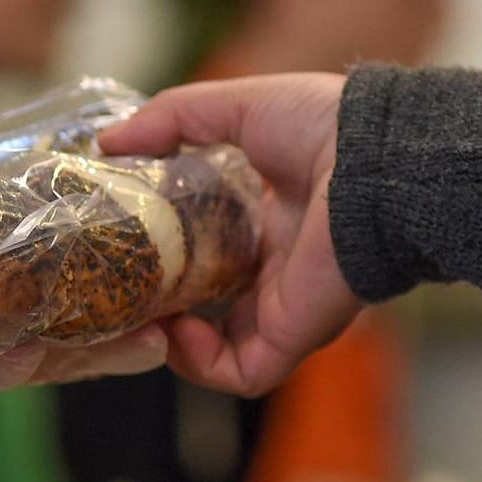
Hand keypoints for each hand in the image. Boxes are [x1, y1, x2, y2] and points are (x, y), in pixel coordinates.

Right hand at [100, 73, 360, 395]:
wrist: (374, 156)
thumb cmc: (323, 126)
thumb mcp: (235, 108)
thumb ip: (172, 119)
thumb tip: (106, 142)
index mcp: (273, 221)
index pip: (213, 255)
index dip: (168, 257)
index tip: (131, 244)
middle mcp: (280, 271)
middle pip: (212, 308)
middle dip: (162, 307)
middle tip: (123, 289)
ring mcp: (286, 306)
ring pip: (221, 352)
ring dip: (174, 345)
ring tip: (140, 317)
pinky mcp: (292, 333)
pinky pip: (240, 373)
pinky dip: (200, 364)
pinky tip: (173, 332)